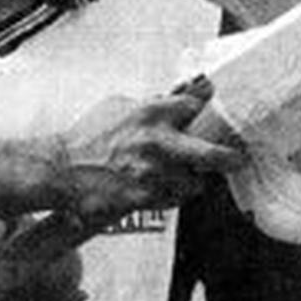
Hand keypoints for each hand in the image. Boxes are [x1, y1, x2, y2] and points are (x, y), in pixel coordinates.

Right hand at [58, 86, 246, 224]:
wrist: (63, 171)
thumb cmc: (87, 137)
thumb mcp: (117, 106)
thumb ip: (148, 104)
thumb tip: (172, 100)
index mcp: (151, 112)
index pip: (195, 105)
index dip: (208, 106)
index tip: (218, 107)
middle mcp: (158, 142)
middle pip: (211, 152)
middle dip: (229, 157)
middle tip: (237, 159)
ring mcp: (154, 174)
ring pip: (194, 183)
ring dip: (191, 181)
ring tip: (178, 175)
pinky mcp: (147, 199)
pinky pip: (174, 200)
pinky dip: (171, 195)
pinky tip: (160, 187)